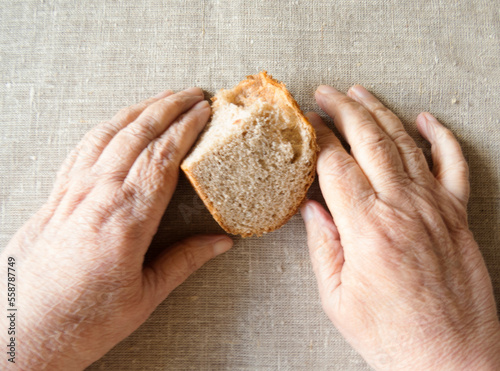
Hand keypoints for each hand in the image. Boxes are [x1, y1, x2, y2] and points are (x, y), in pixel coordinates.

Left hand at [0, 88, 232, 369]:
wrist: (22, 333)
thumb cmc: (83, 321)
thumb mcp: (145, 296)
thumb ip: (185, 261)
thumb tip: (221, 243)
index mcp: (126, 220)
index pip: (162, 157)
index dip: (186, 128)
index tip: (204, 110)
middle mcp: (97, 196)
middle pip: (137, 134)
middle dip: (168, 107)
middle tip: (192, 93)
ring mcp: (71, 192)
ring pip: (108, 134)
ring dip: (138, 109)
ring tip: (161, 98)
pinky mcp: (55, 197)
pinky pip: (82, 148)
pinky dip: (106, 127)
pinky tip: (117, 122)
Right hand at [301, 85, 499, 369]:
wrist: (450, 360)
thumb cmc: (391, 335)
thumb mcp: (337, 296)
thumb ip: (323, 243)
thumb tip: (311, 206)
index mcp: (368, 228)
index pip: (335, 164)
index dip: (316, 138)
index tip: (303, 124)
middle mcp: (403, 208)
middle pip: (369, 141)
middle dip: (343, 110)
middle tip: (325, 93)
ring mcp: (435, 208)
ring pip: (406, 143)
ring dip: (380, 112)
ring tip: (361, 93)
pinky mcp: (457, 216)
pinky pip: (454, 164)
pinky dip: (442, 136)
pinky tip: (426, 119)